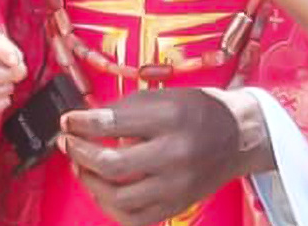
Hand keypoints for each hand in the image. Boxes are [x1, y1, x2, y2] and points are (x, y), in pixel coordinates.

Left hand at [59, 89, 270, 225]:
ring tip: (81, 165)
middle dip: (79, 152)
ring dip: (89, 181)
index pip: (112, 123)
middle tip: (67, 142)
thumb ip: (125, 107)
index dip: (81, 122)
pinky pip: (134, 218)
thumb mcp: (165, 95)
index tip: (68, 120)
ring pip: (119, 197)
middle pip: (112, 164)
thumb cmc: (199, 111)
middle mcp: (175, 154)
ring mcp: (177, 186)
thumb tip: (85, 119)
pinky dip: (109, 207)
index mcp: (171, 118)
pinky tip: (101, 190)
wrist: (240, 136)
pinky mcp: (177, 205)